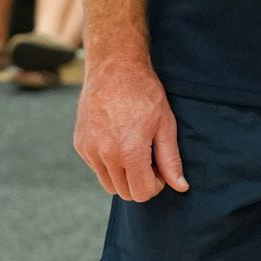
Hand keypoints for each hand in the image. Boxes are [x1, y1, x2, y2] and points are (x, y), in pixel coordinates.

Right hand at [74, 55, 186, 203]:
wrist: (114, 67)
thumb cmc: (144, 92)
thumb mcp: (165, 124)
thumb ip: (171, 159)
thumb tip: (181, 187)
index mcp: (129, 151)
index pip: (142, 193)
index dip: (156, 184)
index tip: (160, 168)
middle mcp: (105, 154)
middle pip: (125, 192)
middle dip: (141, 181)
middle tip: (149, 157)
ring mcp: (89, 150)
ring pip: (109, 184)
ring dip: (124, 175)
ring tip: (134, 149)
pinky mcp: (80, 144)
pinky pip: (96, 167)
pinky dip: (109, 163)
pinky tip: (118, 139)